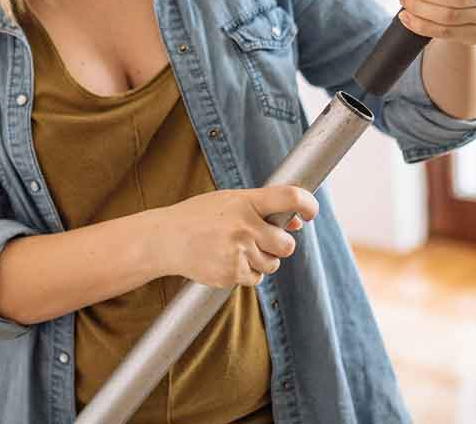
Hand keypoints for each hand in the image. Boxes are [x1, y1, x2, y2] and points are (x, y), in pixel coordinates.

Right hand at [153, 186, 318, 287]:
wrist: (165, 239)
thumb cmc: (199, 216)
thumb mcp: (229, 202)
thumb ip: (263, 209)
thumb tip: (296, 223)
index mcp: (245, 202)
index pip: (289, 198)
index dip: (308, 205)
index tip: (311, 212)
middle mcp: (244, 227)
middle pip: (286, 245)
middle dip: (279, 245)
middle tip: (261, 239)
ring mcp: (237, 252)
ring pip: (272, 265)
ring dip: (261, 260)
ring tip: (234, 248)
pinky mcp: (230, 274)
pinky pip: (255, 278)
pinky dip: (245, 272)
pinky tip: (225, 260)